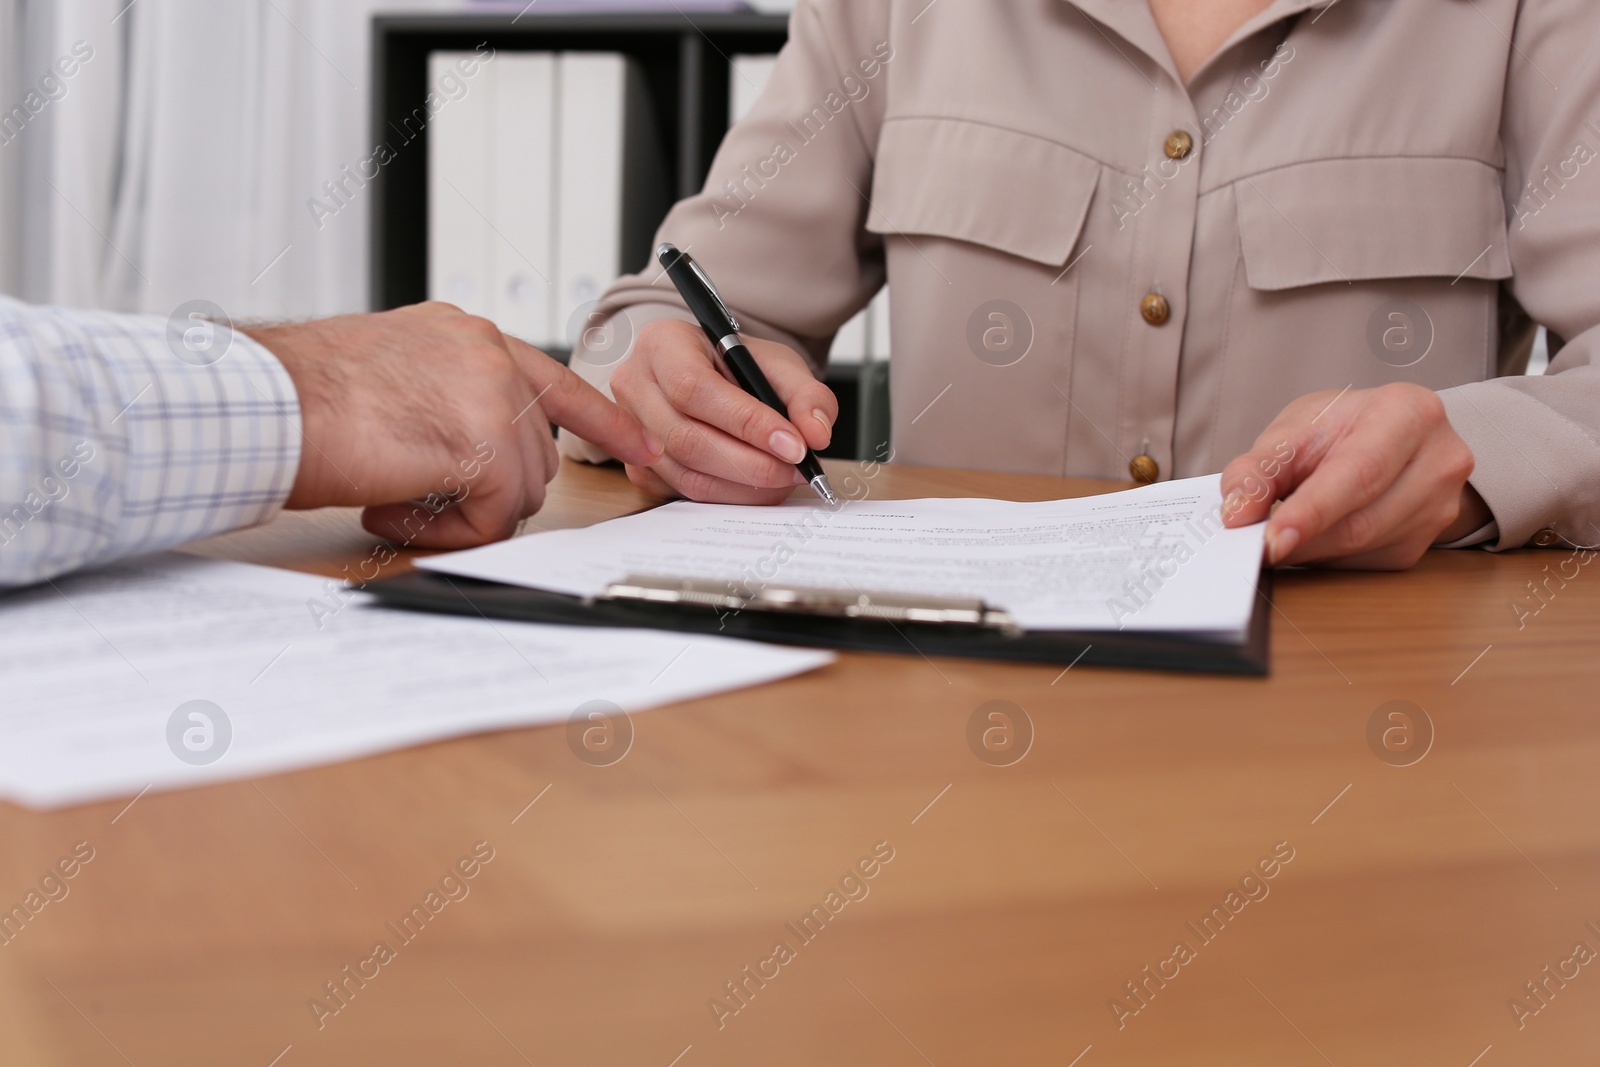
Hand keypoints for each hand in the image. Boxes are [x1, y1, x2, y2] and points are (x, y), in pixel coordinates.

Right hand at [247, 302, 659, 548]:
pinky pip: (497, 517)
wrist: (262, 406)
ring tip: (392, 489)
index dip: (604, 422)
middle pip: (536, 454)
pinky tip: (391, 503)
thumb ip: (447, 398)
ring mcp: (492, 394)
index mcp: (466, 335)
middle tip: (413, 487)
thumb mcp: (391, 375)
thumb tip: (470, 449)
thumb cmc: (299, 399)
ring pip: (523, 490)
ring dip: (463, 510)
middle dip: (488, 490)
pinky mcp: (486, 444)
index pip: (558, 381)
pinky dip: (448, 529)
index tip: (643, 445)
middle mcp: (489, 354)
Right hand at [610, 319, 838, 502]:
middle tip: (796, 469)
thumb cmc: (738, 366)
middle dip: (750, 463)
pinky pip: (682, 491)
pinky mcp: (638, 465)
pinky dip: (728, 496)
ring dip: (743, 486)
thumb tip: (815, 434)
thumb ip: (806, 395)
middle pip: (685, 438)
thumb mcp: (779, 364)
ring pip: (685, 472)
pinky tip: (757, 486)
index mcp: (662, 344)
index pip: (695, 388)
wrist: (714, 377)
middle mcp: (635, 384)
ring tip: (784, 478)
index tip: (794, 445)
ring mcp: (630, 429)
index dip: (746, 422)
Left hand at [1220, 383, 1486, 568]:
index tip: (1270, 539)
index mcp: (1410, 414)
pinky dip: (1327, 556)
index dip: (1312, 511)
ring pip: (1361, 549)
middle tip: (1254, 544)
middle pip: (1361, 520)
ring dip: (1310, 549)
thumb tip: (1237, 514)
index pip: (1359, 473)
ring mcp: (1439, 506)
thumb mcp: (1294, 430)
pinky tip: (1314, 535)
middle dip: (1301, 538)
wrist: (1389, 438)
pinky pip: (1365, 564)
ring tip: (1281, 530)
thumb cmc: (1340, 428)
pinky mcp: (1424, 542)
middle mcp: (1439, 460)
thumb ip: (1258, 468)